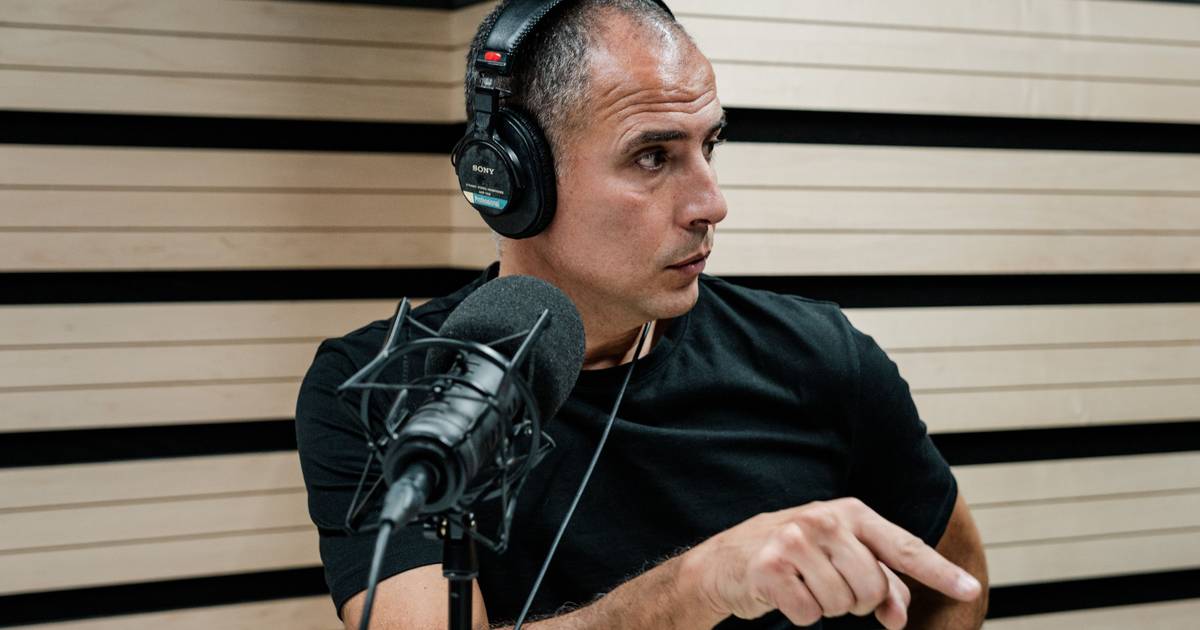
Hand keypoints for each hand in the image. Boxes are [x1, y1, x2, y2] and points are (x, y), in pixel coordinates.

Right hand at [684, 498, 980, 628]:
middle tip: (828, 586)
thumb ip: (879, 580)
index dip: (939, 572)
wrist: (726, 561)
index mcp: (850, 513)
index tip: (970, 589)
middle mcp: (825, 521)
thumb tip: (900, 616)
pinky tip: (785, 594)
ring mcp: (795, 542)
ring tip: (804, 586)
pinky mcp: (771, 568)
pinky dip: (801, 615)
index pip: (903, 547)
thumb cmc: (792, 557)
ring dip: (826, 607)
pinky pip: (810, 615)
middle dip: (856, 601)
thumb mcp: (838, 558)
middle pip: (873, 588)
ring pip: (843, 605)